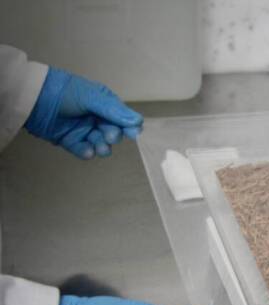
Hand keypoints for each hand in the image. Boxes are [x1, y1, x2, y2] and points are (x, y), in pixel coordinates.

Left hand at [24, 67, 142, 158]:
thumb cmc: (64, 92)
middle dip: (113, 136)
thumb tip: (139, 121)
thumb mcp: (91, 97)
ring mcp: (84, 130)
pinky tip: (88, 152)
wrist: (32, 97)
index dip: (129, 126)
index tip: (133, 134)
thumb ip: (114, 111)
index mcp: (103, 103)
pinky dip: (87, 152)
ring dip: (102, 147)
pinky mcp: (71, 141)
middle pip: (113, 132)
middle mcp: (96, 117)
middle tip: (109, 137)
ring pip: (100, 144)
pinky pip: (84, 150)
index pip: (122, 118)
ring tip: (98, 147)